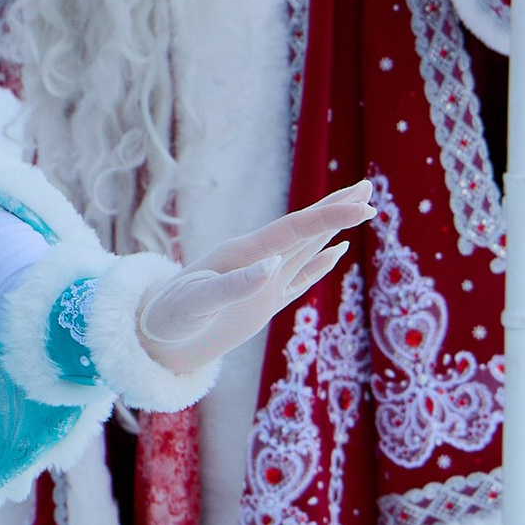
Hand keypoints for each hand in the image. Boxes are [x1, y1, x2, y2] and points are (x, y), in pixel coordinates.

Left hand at [136, 183, 373, 376]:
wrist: (154, 338)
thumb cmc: (169, 318)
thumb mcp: (195, 303)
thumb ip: (232, 286)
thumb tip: (272, 266)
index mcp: (243, 254)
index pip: (293, 230)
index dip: (328, 217)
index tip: (361, 204)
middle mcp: (256, 261)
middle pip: (304, 229)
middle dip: (336, 208)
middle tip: (369, 186)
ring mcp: (262, 280)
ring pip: (307, 248)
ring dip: (333, 228)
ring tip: (360, 205)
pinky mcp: (263, 301)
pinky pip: (300, 278)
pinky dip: (321, 264)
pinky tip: (336, 252)